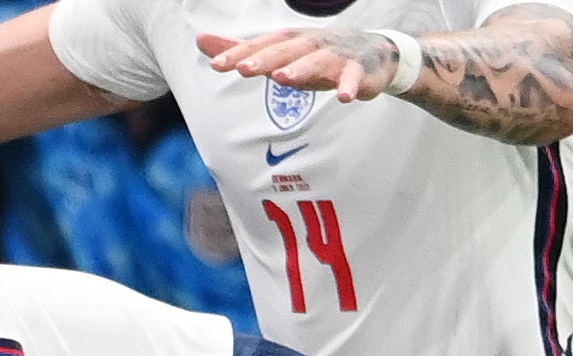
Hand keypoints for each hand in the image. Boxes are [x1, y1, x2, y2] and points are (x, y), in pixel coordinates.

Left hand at [194, 28, 402, 100]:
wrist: (372, 54)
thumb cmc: (316, 55)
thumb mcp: (277, 52)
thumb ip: (240, 50)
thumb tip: (199, 40)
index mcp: (289, 41)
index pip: (260, 46)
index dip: (239, 54)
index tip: (217, 64)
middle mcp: (310, 44)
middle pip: (286, 51)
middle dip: (265, 59)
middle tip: (244, 69)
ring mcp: (336, 56)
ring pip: (317, 61)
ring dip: (301, 69)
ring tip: (283, 79)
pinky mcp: (358, 72)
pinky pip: (354, 78)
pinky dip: (350, 86)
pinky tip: (344, 98)